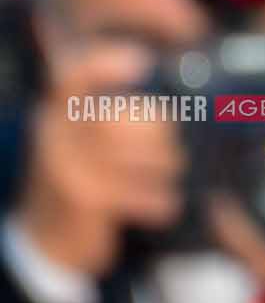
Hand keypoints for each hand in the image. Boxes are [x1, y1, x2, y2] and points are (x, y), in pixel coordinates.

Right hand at [17, 39, 181, 277]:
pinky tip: (165, 205)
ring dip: (164, 170)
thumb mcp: (89, 145)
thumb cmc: (87, 181)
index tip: (140, 62)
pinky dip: (160, 200)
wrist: (48, 239)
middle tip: (172, 155)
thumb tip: (178, 108)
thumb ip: (118, 120)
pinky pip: (137, 191)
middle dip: (159, 136)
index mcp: (57, 114)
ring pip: (134, 155)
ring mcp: (65, 167)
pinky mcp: (82, 198)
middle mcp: (54, 135)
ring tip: (166, 180)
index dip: (104, 65)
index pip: (74, 79)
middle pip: (121, 119)